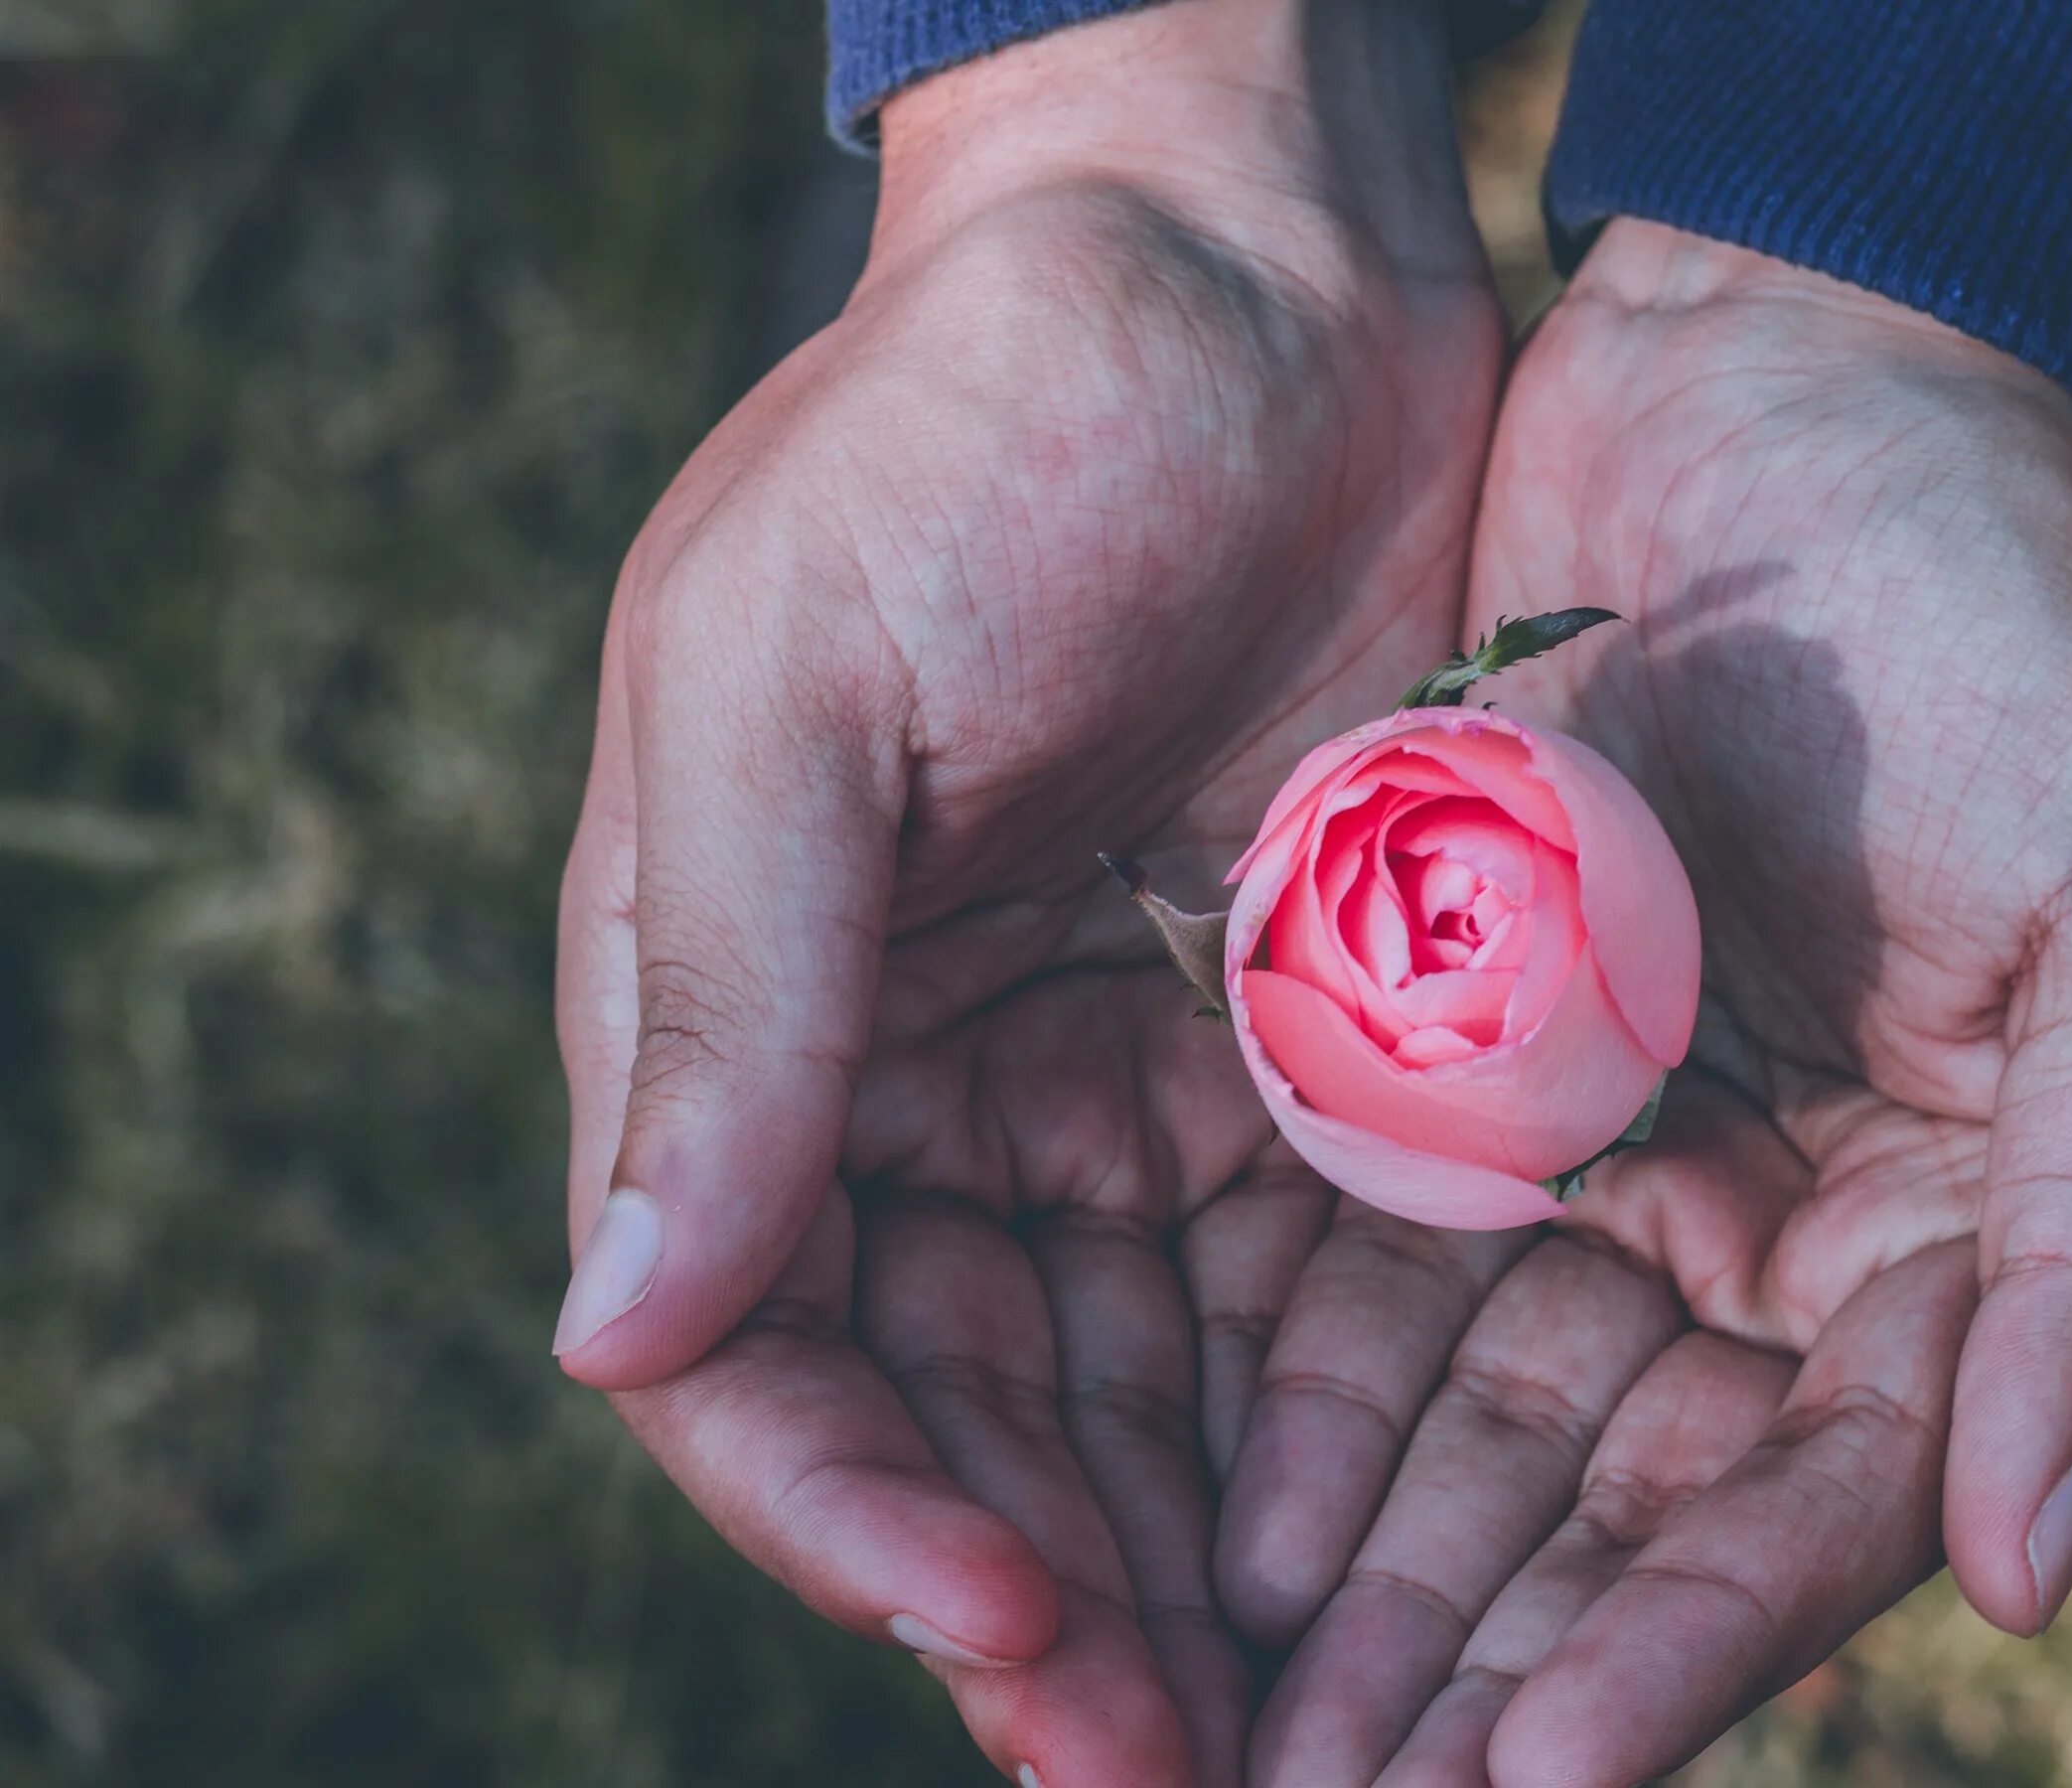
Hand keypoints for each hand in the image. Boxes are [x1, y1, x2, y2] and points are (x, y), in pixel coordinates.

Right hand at [550, 6, 1497, 1780]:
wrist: (1244, 254)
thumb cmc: (985, 421)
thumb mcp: (803, 679)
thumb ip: (724, 1001)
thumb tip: (620, 1334)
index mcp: (748, 1017)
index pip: (760, 1345)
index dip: (860, 1511)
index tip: (1006, 1626)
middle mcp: (916, 1084)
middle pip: (960, 1419)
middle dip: (1052, 1605)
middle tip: (1188, 1774)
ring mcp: (1105, 1075)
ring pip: (1128, 1398)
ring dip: (1192, 1576)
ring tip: (1309, 1737)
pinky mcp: (1288, 1045)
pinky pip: (1283, 1286)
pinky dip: (1318, 1431)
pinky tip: (1398, 1553)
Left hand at [1217, 220, 2071, 1784]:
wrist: (1800, 365)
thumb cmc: (2022, 616)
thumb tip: (2028, 1579)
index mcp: (1964, 1236)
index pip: (1820, 1506)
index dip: (1681, 1649)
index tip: (1524, 1777)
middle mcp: (1778, 1239)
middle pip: (1617, 1518)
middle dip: (1477, 1677)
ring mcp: (1604, 1158)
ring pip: (1468, 1439)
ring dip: (1356, 1593)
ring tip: (1215, 1733)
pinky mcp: (1452, 1063)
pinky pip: (1357, 1277)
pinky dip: (1280, 1407)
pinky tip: (1183, 1524)